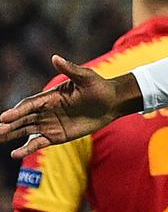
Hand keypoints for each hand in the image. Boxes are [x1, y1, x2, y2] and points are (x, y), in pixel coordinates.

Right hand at [0, 56, 141, 158]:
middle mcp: (45, 110)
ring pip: (25, 130)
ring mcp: (49, 124)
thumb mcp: (86, 77)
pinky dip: (27, 148)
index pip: (29, 105)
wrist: (112, 103)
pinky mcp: (56, 136)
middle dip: (8, 124)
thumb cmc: (98, 87)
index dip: (16, 111)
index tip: (4, 117)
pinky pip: (38, 142)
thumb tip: (55, 57)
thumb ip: (70, 69)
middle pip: (22, 118)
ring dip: (11, 135)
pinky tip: (16, 154)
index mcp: (49, 96)